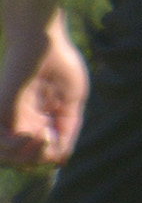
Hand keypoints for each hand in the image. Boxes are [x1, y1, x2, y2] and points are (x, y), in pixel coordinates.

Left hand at [0, 10, 86, 169]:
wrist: (45, 41)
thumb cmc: (61, 65)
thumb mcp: (73, 101)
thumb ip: (68, 127)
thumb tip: (61, 156)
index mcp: (38, 120)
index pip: (39, 153)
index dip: (52, 157)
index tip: (62, 148)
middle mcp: (20, 123)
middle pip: (23, 159)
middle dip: (39, 160)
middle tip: (53, 146)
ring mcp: (9, 118)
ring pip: (8, 156)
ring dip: (28, 157)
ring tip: (43, 139)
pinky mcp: (1, 110)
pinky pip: (0, 141)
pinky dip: (17, 147)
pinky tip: (35, 134)